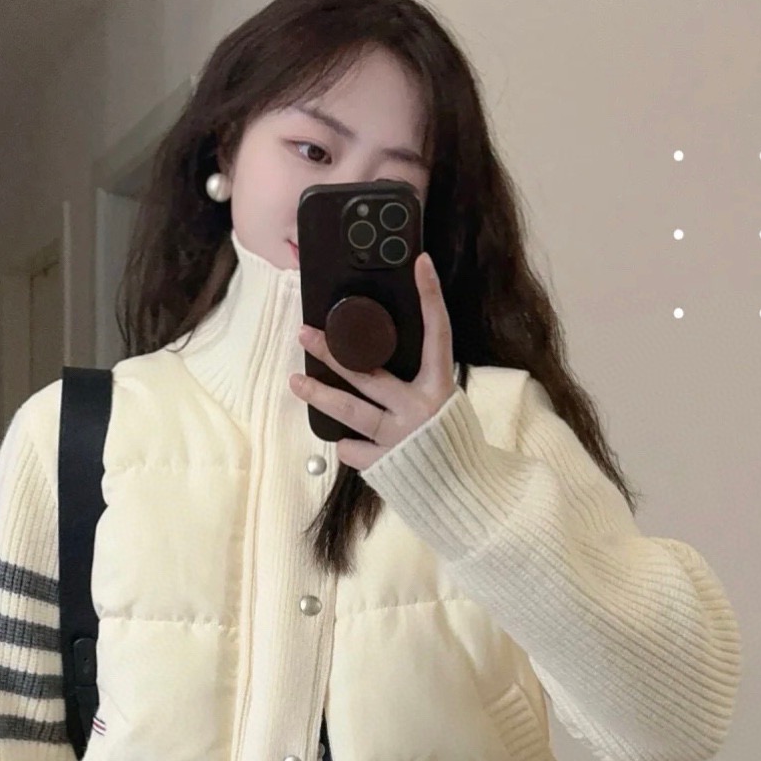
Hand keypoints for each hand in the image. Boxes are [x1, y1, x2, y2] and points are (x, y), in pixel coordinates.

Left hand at [289, 252, 456, 470]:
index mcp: (440, 389)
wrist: (465, 496)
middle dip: (333, 352)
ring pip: (350, 411)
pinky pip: (353, 449)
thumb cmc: (453, 447)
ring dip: (320, 394)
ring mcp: (400, 437)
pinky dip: (347, 445)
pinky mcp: (386, 464)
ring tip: (296, 381)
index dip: (431, 297)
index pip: (438, 333)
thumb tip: (380, 363)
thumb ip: (419, 387)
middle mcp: (419, 409)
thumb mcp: (446, 408)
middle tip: (306, 334)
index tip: (420, 263)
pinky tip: (346, 442)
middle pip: (369, 373)